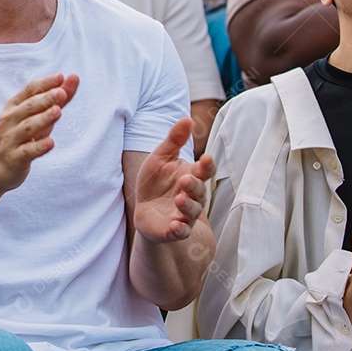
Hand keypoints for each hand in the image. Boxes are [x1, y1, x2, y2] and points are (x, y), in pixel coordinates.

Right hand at [0, 73, 78, 192]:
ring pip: (28, 127)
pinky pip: (28, 151)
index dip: (45, 83)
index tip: (60, 77)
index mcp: (14, 106)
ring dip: (43, 119)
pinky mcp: (14, 158)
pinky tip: (50, 143)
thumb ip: (57, 99)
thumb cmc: (21, 137)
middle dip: (45, 99)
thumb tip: (74, 77)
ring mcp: (10, 139)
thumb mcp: (37, 117)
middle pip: (29, 107)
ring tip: (58, 111)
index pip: (30, 90)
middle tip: (61, 92)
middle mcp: (10, 120)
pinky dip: (39, 147)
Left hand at [132, 118, 214, 242]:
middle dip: (194, 185)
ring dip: (187, 206)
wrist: (143, 209)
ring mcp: (184, 214)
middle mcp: (192, 196)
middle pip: (200, 191)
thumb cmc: (155, 181)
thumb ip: (174, 140)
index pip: (205, 171)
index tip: (206, 158)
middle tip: (185, 180)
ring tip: (179, 199)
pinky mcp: (173, 230)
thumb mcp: (161, 157)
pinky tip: (175, 226)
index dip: (207, 165)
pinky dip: (179, 229)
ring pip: (192, 211)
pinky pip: (181, 232)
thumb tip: (187, 119)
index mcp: (192, 176)